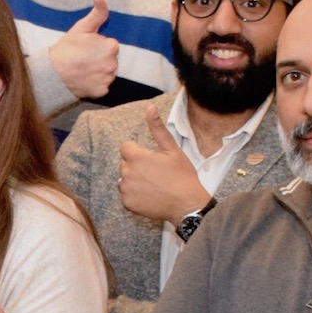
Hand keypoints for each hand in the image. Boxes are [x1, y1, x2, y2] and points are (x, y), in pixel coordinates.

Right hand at [49, 0, 122, 100]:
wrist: (53, 73)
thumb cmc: (67, 48)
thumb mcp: (82, 27)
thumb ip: (97, 12)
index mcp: (111, 47)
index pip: (110, 46)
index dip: (98, 46)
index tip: (86, 48)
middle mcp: (113, 64)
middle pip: (110, 59)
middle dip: (100, 58)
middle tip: (83, 58)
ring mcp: (107, 79)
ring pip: (107, 73)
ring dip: (99, 71)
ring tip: (83, 69)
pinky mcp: (102, 92)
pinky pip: (102, 86)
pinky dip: (95, 84)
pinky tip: (84, 79)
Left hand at [119, 105, 211, 225]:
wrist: (186, 204)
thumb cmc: (181, 175)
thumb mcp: (171, 149)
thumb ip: (157, 128)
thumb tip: (150, 108)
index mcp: (135, 157)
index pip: (125, 147)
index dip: (138, 151)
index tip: (151, 158)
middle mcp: (126, 173)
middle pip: (125, 163)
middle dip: (136, 165)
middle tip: (156, 172)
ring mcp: (126, 189)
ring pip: (125, 179)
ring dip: (135, 180)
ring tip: (154, 184)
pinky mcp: (127, 203)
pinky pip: (126, 195)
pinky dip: (135, 195)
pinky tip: (150, 195)